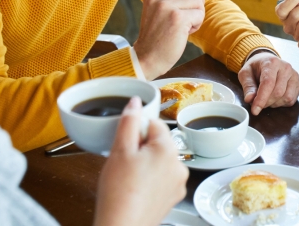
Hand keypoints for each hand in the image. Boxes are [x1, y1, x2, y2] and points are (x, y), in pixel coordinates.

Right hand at [93, 97, 187, 225]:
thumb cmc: (120, 194)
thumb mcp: (120, 150)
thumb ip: (129, 121)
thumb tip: (136, 102)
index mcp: (168, 149)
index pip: (155, 123)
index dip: (136, 130)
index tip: (126, 142)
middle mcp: (179, 165)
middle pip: (159, 142)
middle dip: (141, 147)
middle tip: (124, 161)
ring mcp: (178, 183)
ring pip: (160, 160)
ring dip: (146, 163)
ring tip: (129, 177)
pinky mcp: (173, 197)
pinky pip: (162, 178)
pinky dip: (150, 179)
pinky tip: (136, 188)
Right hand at [135, 0, 205, 78]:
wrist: (147, 59)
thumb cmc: (156, 37)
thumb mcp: (155, 11)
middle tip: (193, 12)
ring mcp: (166, 7)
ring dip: (198, 13)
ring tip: (187, 24)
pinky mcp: (177, 18)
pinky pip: (199, 12)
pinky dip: (198, 23)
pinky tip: (187, 31)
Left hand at [237, 52, 298, 115]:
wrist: (267, 61)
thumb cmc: (255, 68)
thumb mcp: (245, 74)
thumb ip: (248, 86)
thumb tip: (249, 99)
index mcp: (272, 62)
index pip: (268, 83)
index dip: (261, 99)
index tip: (254, 110)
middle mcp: (286, 68)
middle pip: (278, 92)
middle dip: (266, 102)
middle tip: (257, 103)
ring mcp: (294, 76)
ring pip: (287, 98)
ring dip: (274, 104)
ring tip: (267, 98)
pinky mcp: (298, 83)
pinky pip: (292, 100)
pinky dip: (282, 103)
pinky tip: (275, 98)